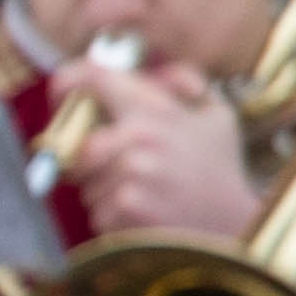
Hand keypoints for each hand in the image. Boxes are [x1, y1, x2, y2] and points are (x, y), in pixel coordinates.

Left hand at [64, 63, 257, 245]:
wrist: (234, 225)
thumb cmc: (218, 170)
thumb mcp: (215, 115)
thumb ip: (185, 83)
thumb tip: (155, 70)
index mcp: (153, 109)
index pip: (93, 78)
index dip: (67, 83)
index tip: (61, 95)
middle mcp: (138, 137)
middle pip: (77, 145)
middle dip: (86, 162)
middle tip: (114, 171)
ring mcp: (131, 173)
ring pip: (84, 182)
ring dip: (102, 191)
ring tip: (142, 194)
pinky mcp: (126, 206)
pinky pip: (96, 210)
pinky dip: (112, 217)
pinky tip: (145, 215)